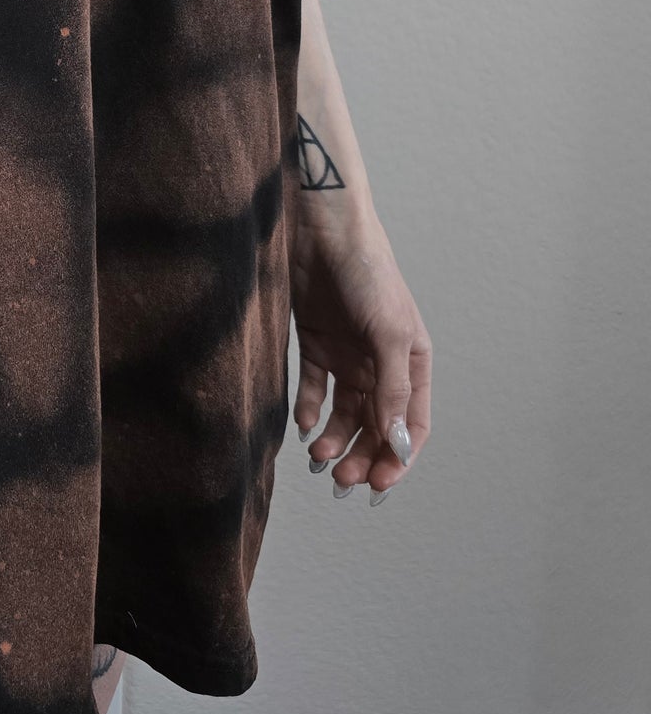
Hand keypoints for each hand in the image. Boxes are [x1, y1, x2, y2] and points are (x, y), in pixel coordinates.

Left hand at [289, 199, 432, 501]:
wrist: (322, 228)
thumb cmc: (367, 273)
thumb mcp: (387, 334)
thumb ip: (392, 389)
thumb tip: (398, 443)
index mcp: (412, 361)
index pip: (411, 423)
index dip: (398, 458)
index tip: (378, 486)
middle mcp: (381, 361)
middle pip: (375, 424)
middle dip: (361, 455)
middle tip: (340, 480)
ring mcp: (347, 352)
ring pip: (343, 411)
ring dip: (333, 438)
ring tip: (317, 457)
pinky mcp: (314, 341)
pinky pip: (313, 387)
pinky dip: (308, 409)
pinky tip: (301, 425)